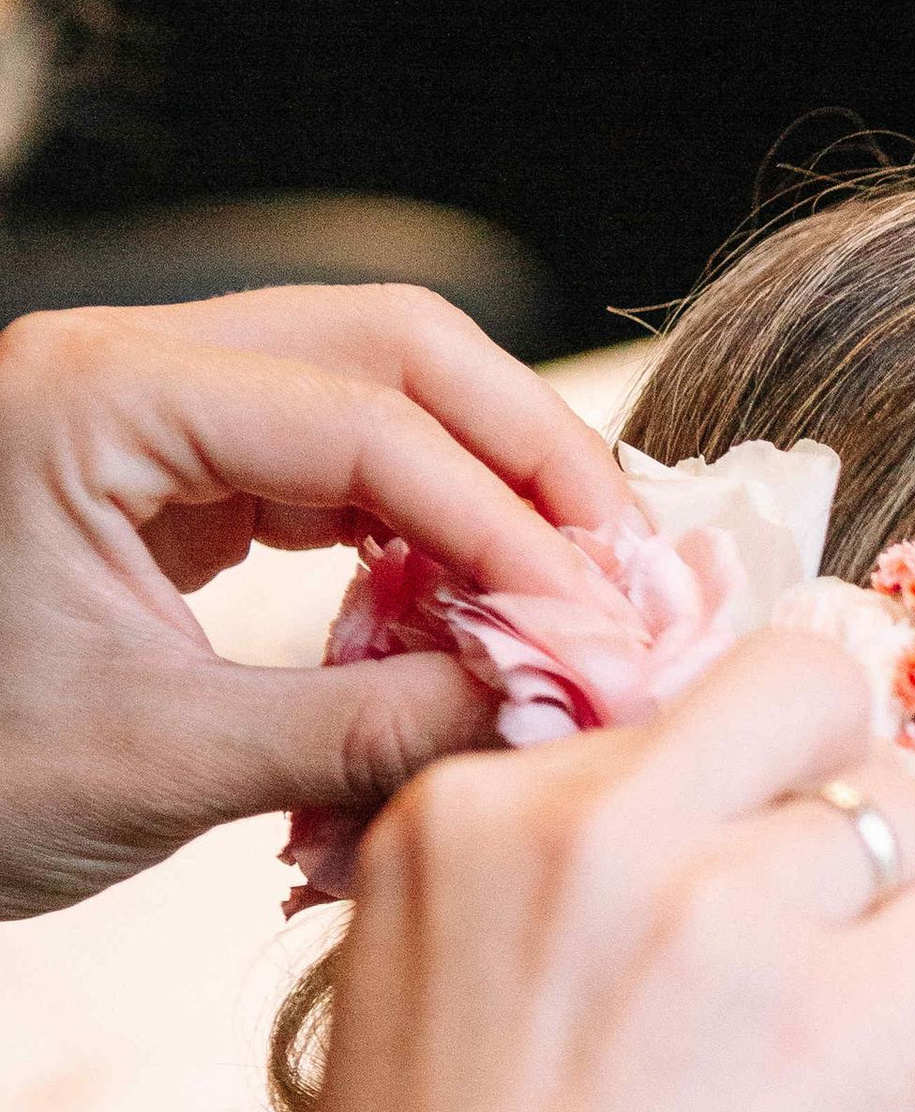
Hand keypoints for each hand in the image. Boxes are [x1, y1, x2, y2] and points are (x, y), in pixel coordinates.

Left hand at [0, 286, 637, 915]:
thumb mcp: (165, 765)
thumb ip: (369, 731)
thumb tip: (551, 715)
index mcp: (92, 399)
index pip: (364, 423)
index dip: (508, 530)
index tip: (600, 635)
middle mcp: (120, 366)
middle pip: (391, 347)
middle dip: (526, 462)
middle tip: (625, 583)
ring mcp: (144, 408)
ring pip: (374, 388)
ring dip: (488, 490)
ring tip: (570, 603)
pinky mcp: (164, 472)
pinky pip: (331, 463)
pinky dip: (421, 530)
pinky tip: (474, 614)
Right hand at [270, 632, 914, 1111]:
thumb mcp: (428, 1008)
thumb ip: (552, 893)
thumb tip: (723, 835)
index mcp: (467, 816)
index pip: (673, 708)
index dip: (734, 794)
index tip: (734, 885)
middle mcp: (593, 830)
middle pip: (808, 691)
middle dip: (843, 788)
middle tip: (830, 924)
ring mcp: (723, 915)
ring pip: (914, 814)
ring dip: (905, 926)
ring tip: (844, 1048)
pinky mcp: (842, 1023)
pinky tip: (892, 1094)